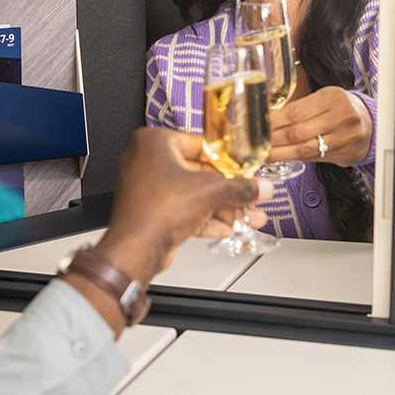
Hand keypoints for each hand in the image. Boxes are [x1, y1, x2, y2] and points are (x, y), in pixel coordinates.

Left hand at [91, 128, 271, 284]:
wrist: (135, 251)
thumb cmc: (155, 212)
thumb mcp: (210, 192)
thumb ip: (240, 188)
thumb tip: (259, 187)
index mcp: (154, 143)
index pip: (202, 145)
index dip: (229, 161)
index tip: (245, 170)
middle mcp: (147, 161)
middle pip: (200, 172)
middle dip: (229, 190)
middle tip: (249, 194)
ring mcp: (148, 188)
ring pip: (194, 194)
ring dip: (222, 207)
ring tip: (246, 215)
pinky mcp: (152, 211)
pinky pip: (184, 210)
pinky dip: (205, 217)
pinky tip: (226, 227)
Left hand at [268, 86, 371, 166]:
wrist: (370, 124)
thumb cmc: (340, 109)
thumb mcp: (324, 98)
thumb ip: (300, 107)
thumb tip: (268, 117)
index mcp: (332, 97)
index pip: (296, 111)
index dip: (274, 121)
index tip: (258, 125)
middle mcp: (340, 116)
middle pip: (299, 131)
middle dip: (273, 139)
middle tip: (256, 143)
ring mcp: (344, 137)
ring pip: (306, 148)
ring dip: (281, 153)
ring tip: (264, 154)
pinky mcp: (344, 153)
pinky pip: (314, 158)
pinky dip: (295, 158)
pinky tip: (283, 157)